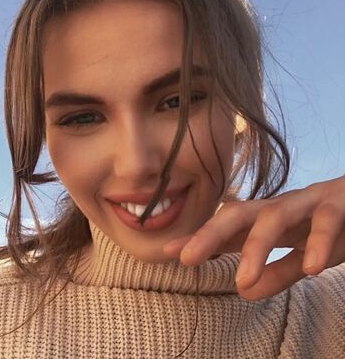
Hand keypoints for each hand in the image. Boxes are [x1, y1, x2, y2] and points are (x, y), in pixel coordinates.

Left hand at [163, 175, 344, 300]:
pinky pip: (326, 222)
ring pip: (274, 216)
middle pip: (237, 214)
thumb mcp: (298, 255)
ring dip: (257, 246)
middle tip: (186, 258)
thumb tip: (243, 291)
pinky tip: (312, 267)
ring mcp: (306, 204)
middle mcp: (278, 209)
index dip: (198, 239)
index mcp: (266, 221)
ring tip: (243, 278)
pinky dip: (320, 243)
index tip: (168, 252)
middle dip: (210, 233)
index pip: (226, 229)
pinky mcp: (337, 206)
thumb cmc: (327, 228)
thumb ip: (275, 272)